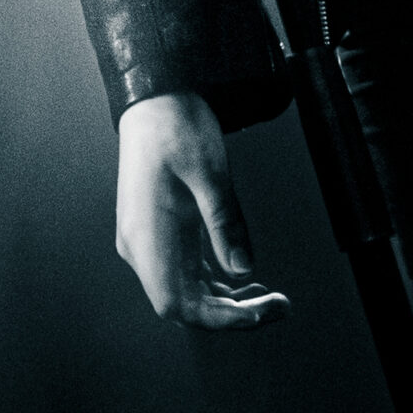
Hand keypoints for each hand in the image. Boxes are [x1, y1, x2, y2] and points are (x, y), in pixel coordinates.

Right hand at [116, 91, 290, 330]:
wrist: (154, 93)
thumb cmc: (176, 124)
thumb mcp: (210, 171)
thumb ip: (225, 222)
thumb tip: (243, 269)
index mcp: (147, 235)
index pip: (180, 304)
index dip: (221, 319)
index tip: (260, 314)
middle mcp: (139, 244)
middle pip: (181, 303)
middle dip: (229, 312)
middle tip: (274, 305)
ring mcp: (143, 237)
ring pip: (181, 289)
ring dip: (221, 298)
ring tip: (264, 293)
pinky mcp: (152, 228)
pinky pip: (179, 269)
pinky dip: (210, 279)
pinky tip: (236, 275)